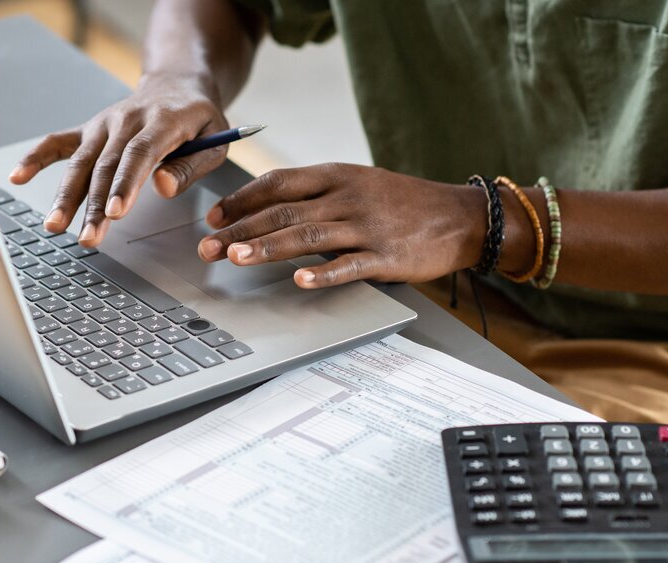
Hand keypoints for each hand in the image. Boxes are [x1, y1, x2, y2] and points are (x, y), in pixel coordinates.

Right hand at [8, 73, 230, 246]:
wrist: (177, 84)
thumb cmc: (199, 119)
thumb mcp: (215, 140)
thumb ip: (192, 165)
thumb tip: (163, 188)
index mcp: (162, 120)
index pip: (139, 154)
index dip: (125, 184)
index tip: (114, 213)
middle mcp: (127, 120)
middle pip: (106, 166)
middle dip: (93, 205)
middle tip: (88, 238)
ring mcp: (104, 124)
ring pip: (81, 162)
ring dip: (66, 196)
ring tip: (54, 226)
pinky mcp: (89, 129)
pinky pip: (58, 142)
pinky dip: (36, 157)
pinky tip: (18, 176)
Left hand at [197, 163, 486, 287]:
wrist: (460, 216)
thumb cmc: (403, 203)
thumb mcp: (358, 184)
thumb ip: (317, 195)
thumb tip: (267, 210)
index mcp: (337, 175)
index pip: (278, 183)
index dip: (242, 200)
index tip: (214, 217)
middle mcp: (347, 197)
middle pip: (284, 212)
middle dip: (241, 229)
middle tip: (208, 247)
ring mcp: (366, 226)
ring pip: (308, 236)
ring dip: (268, 247)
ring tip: (236, 258)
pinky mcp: (386, 256)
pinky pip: (348, 266)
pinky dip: (322, 274)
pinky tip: (298, 281)